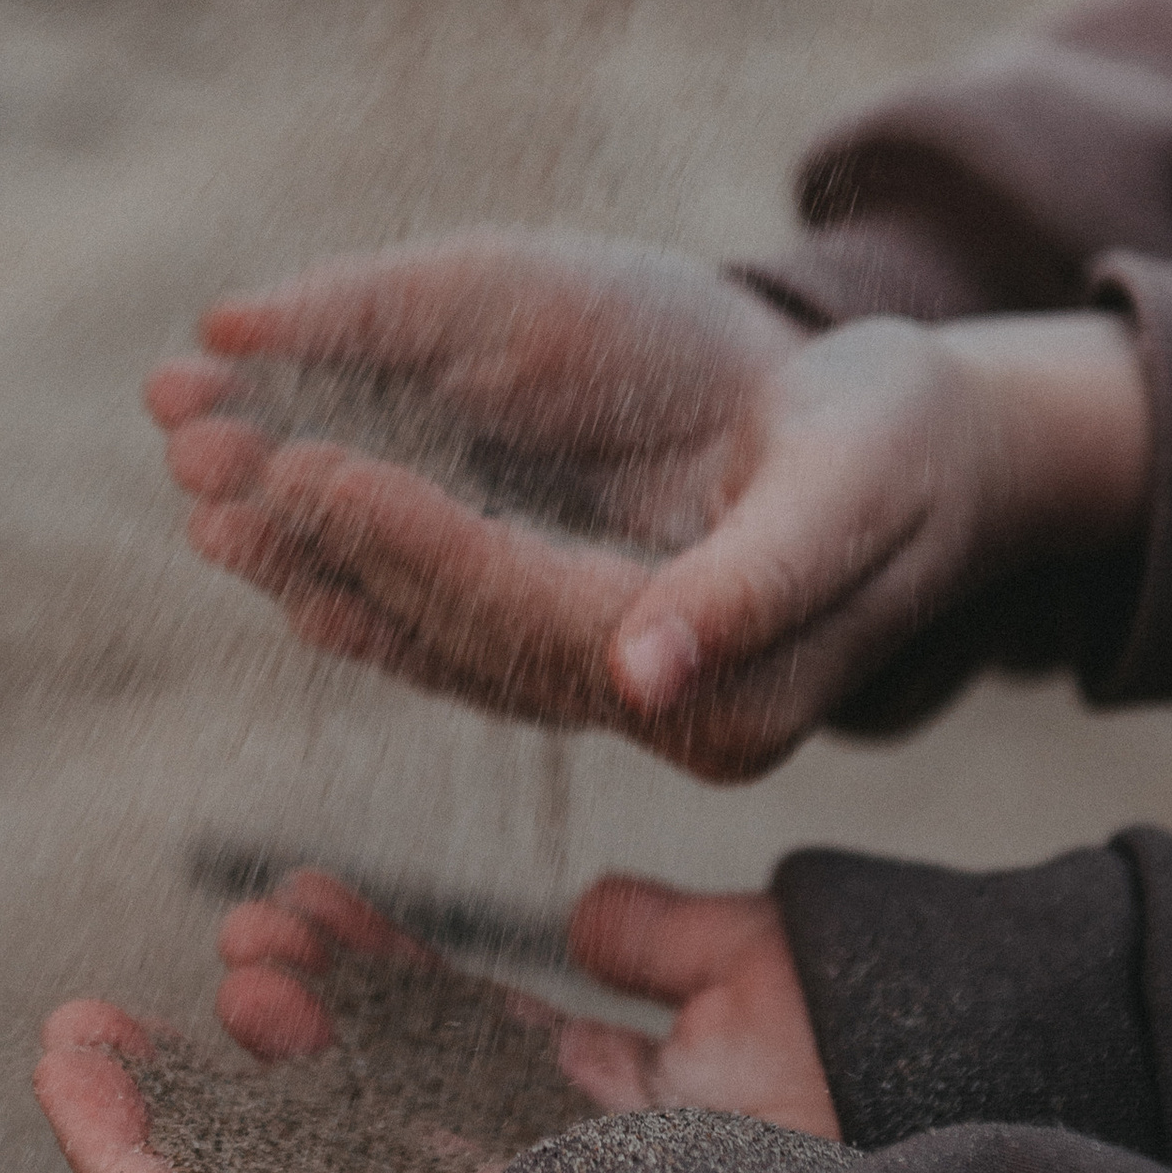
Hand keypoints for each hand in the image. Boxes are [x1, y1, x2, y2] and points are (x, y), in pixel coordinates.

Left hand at [35, 859, 834, 1172]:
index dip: (127, 1154)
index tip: (64, 1044)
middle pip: (275, 1168)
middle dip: (196, 1077)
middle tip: (114, 998)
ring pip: (363, 1088)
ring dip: (295, 1005)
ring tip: (246, 926)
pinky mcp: (593, 1123)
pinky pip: (460, 1036)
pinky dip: (391, 974)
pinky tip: (333, 908)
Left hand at [150, 231, 1150, 776]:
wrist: (958, 464)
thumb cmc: (914, 448)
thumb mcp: (858, 493)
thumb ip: (758, 587)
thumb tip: (646, 675)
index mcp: (728, 697)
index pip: (532, 619)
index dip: (417, 545)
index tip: (309, 465)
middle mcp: (668, 723)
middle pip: (466, 638)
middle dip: (337, 550)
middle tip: (213, 470)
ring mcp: (630, 701)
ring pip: (446, 642)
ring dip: (328, 574)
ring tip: (213, 509)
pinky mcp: (605, 662)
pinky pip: (465, 635)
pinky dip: (378, 592)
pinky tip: (293, 560)